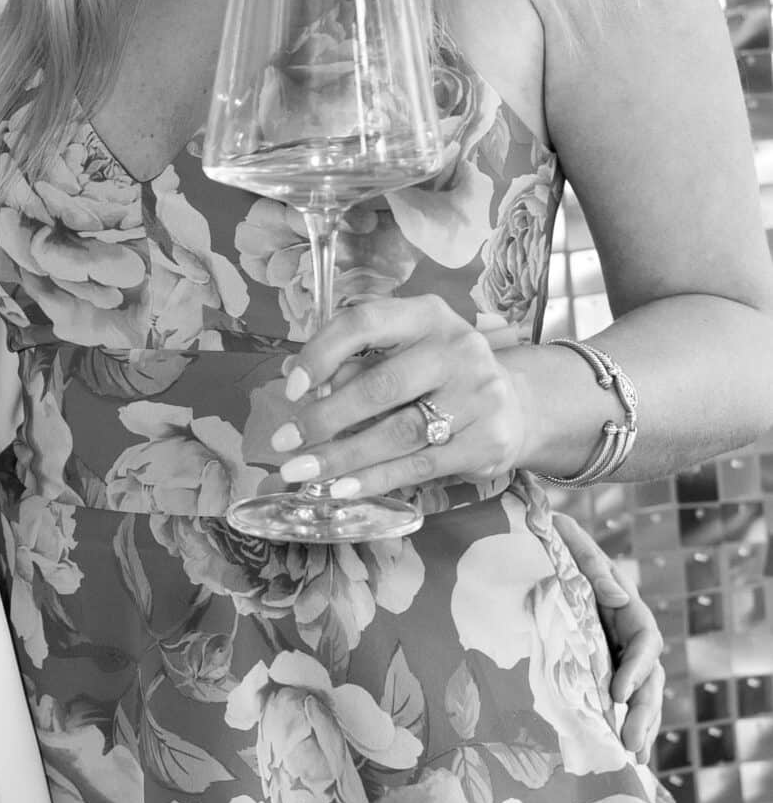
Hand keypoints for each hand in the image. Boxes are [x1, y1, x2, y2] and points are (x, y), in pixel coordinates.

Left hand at [271, 294, 532, 502]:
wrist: (516, 405)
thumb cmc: (439, 376)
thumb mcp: (402, 353)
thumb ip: (354, 362)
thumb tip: (293, 376)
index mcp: (426, 315)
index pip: (364, 323)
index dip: (322, 353)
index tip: (291, 388)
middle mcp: (457, 348)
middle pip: (380, 386)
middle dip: (325, 418)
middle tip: (285, 442)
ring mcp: (478, 395)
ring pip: (398, 432)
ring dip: (343, 457)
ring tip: (302, 472)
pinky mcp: (487, 440)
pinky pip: (420, 465)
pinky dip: (376, 479)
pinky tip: (343, 487)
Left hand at [548, 509, 665, 763]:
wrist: (526, 549)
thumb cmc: (548, 542)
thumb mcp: (568, 543)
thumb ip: (592, 565)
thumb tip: (620, 595)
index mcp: (624, 605)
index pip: (645, 639)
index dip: (638, 667)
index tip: (619, 692)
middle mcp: (624, 633)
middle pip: (649, 677)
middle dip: (644, 712)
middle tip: (632, 745)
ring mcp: (612, 654)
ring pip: (638, 694)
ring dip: (639, 727)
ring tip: (633, 760)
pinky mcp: (595, 669)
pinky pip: (615, 700)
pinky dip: (619, 724)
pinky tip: (617, 754)